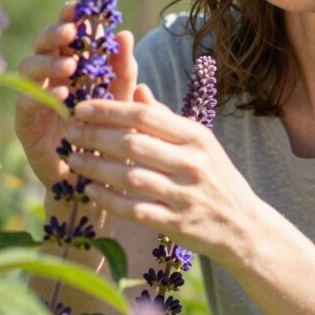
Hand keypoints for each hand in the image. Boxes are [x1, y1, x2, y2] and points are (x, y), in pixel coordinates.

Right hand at [14, 1, 139, 189]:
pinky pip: (26, 101)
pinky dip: (42, 95)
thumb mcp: (122, 98)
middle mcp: (50, 75)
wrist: (95, 176)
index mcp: (73, 63)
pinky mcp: (26, 122)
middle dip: (54, 34)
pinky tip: (62, 96)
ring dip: (48, 63)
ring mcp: (35, 96)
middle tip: (70, 33)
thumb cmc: (109, 132)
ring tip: (70, 67)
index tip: (76, 7)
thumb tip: (125, 33)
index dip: (68, 18)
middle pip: (42, 44)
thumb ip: (123, 69)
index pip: (67, 35)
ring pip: (27, 67)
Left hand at [61, 87, 260, 265]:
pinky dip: (109, 199)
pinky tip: (90, 190)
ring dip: (96, 167)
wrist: (243, 226)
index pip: (145, 116)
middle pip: (133, 144)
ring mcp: (185, 195)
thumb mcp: (201, 143)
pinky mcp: (177, 223)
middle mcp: (192, 164)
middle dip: (95, 136)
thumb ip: (167, 118)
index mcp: (197, 138)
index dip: (109, 110)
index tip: (81, 107)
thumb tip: (138, 88)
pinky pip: (134, 209)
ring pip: (130, 177)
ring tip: (74, 159)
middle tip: (70, 131)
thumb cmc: (216, 178)